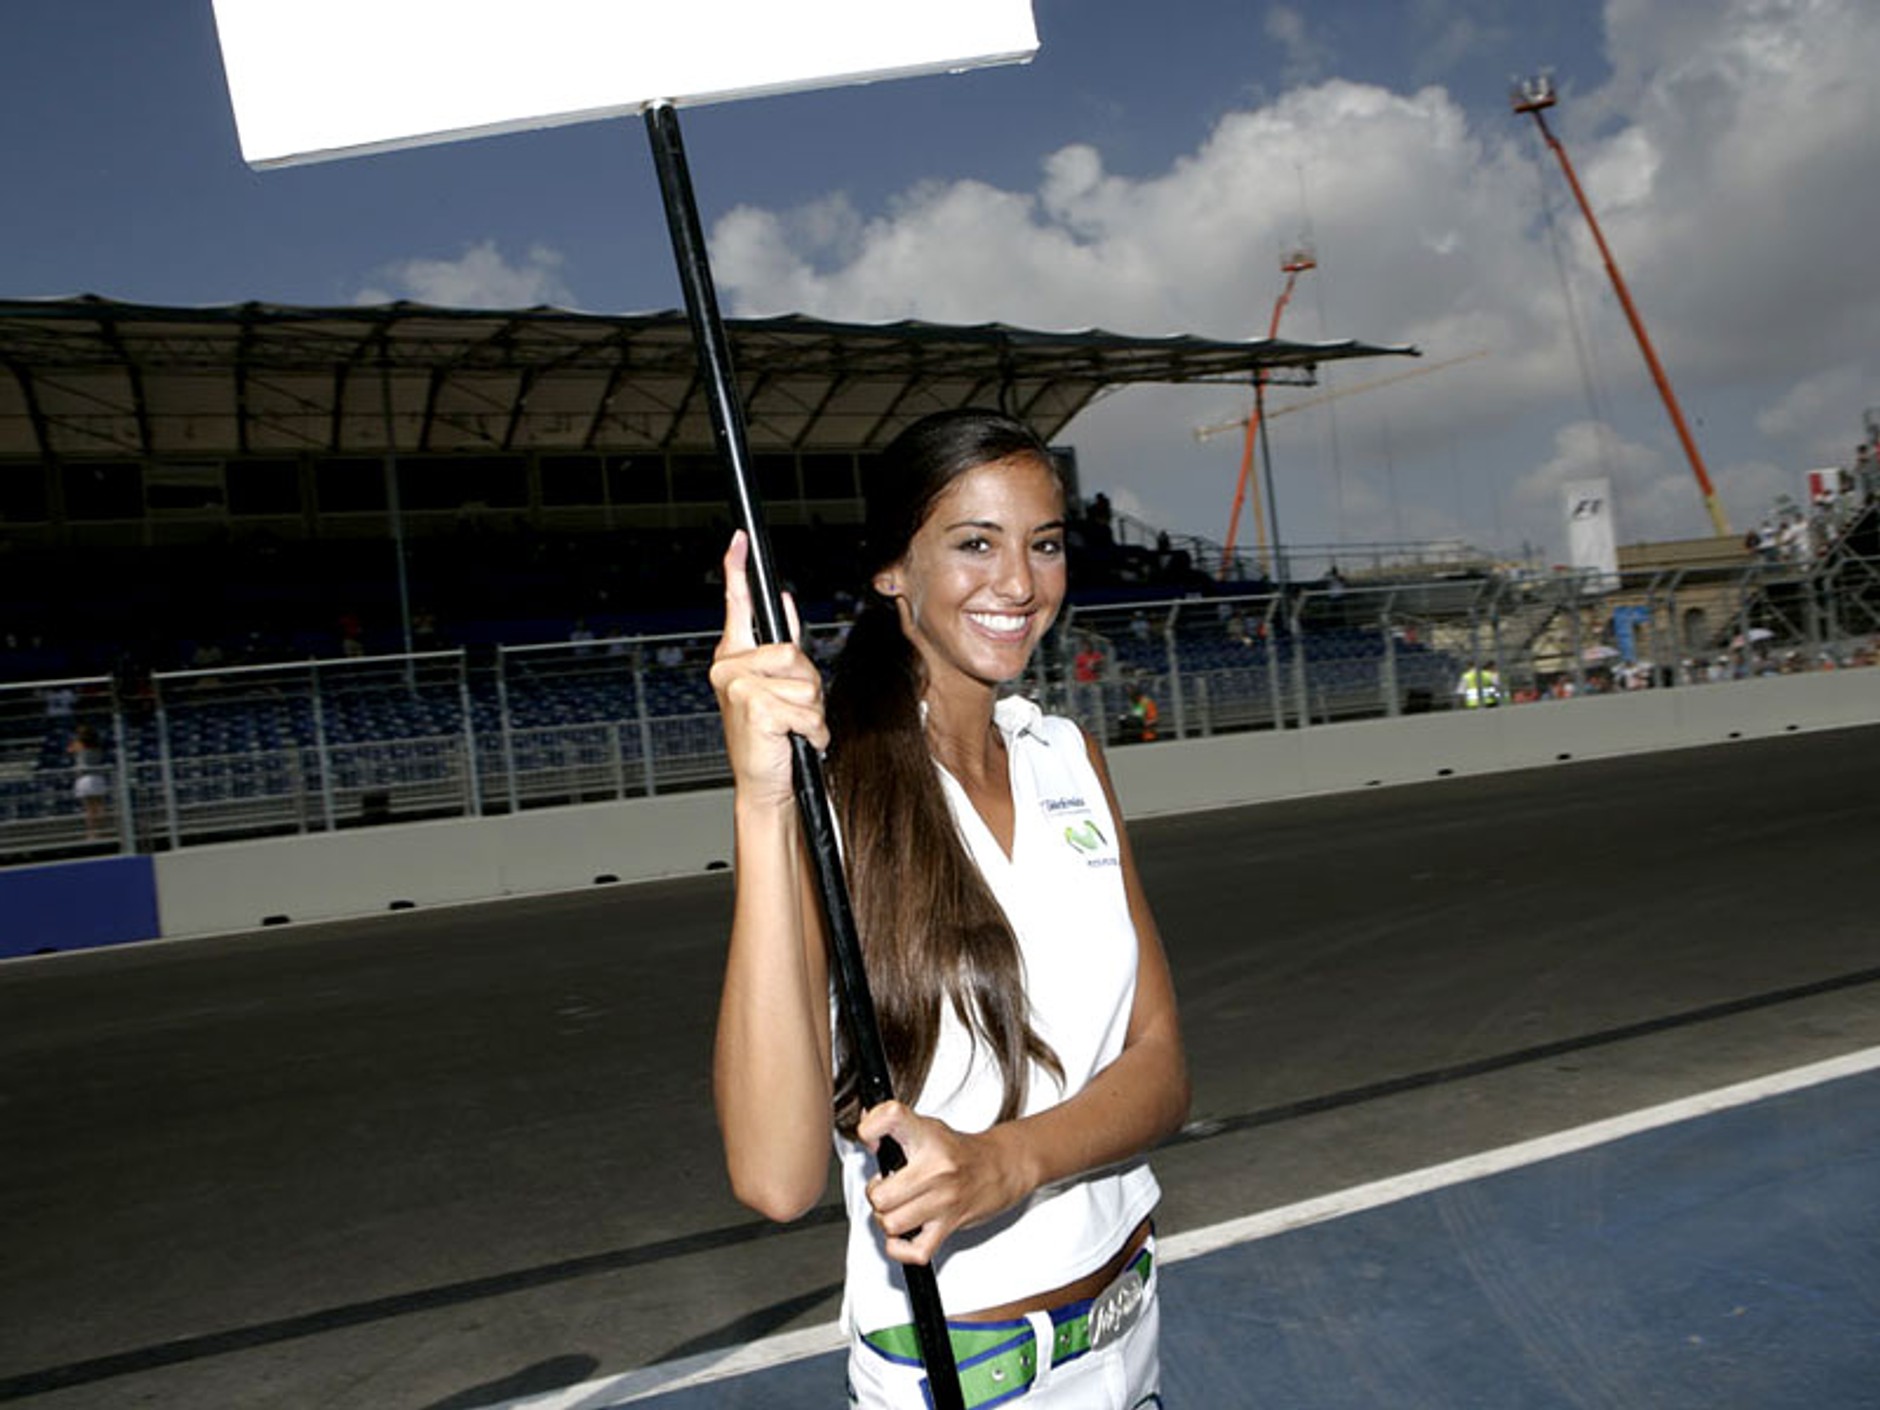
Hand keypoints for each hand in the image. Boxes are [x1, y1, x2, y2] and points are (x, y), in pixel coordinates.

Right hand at [709, 532, 827, 809]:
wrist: (763, 782)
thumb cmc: (771, 737)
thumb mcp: (779, 687)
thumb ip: (780, 648)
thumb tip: (783, 601)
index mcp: (734, 656)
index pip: (737, 605)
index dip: (737, 570)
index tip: (739, 538)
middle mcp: (729, 667)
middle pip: (795, 654)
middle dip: (808, 687)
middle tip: (792, 712)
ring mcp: (737, 686)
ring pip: (805, 683)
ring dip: (811, 712)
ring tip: (791, 728)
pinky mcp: (754, 706)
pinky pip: (806, 709)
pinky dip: (812, 731)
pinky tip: (792, 741)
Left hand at [858, 1101, 1029, 1266]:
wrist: (1000, 1168)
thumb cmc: (960, 1151)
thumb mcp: (928, 1127)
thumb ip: (893, 1125)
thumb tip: (864, 1120)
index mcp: (927, 1136)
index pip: (890, 1117)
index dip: (869, 1128)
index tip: (870, 1138)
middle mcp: (936, 1168)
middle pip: (879, 1194)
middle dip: (876, 1194)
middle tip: (888, 1186)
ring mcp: (943, 1201)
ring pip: (890, 1224)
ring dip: (888, 1220)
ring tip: (898, 1207)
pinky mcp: (948, 1227)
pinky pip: (914, 1251)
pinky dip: (901, 1248)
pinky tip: (905, 1232)